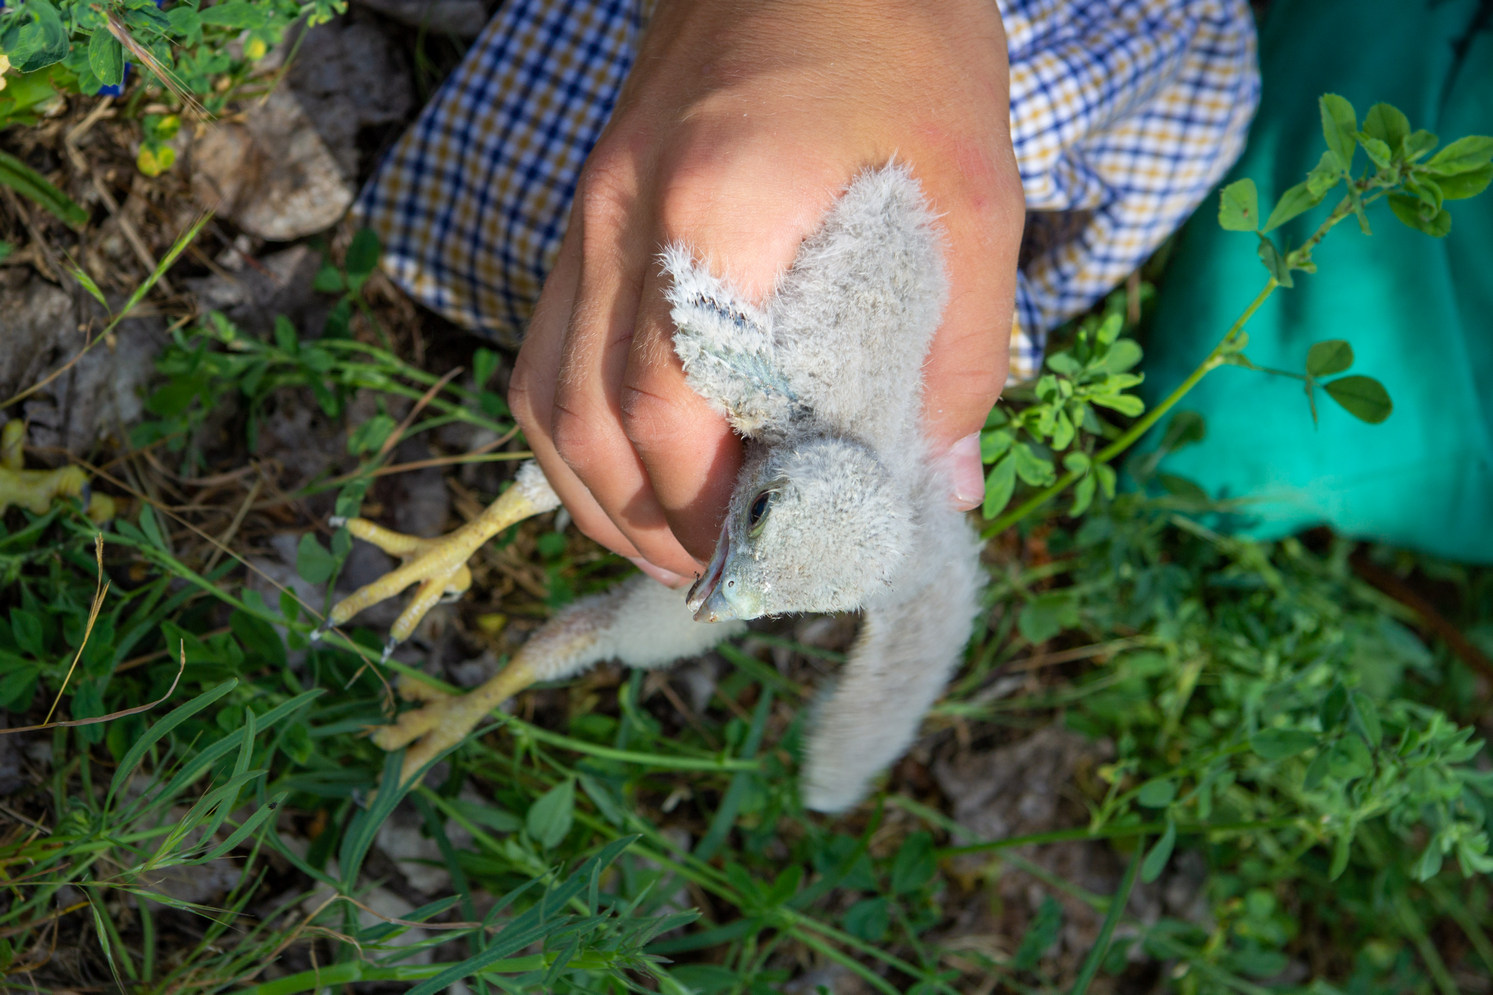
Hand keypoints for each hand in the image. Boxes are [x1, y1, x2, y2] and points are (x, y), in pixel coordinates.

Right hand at [508, 0, 1023, 583]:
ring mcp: (589, 217)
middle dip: (655, 530)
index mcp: (720, 219)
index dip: (714, 517)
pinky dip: (576, 432)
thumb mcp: (970, 202)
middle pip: (594, 430)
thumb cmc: (906, 53)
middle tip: (729, 579)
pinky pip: (546, 352)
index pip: (676, 419)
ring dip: (599, 498)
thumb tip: (935, 487)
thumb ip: (957, 357)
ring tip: (671, 548)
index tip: (777, 567)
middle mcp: (626, 226)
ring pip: (546, 403)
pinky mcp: (586, 212)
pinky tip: (627, 465)